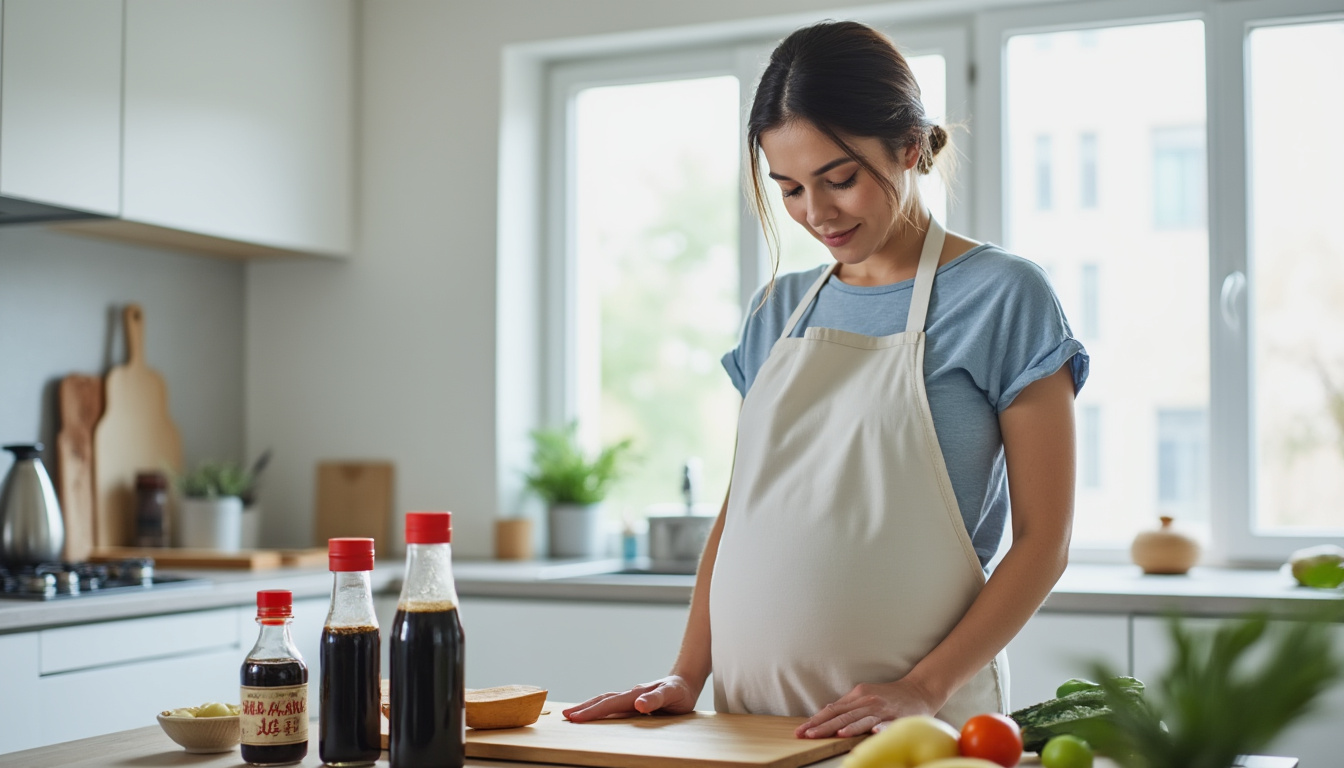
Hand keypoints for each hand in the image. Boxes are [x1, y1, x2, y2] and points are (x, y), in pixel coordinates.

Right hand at [562, 675, 699, 721]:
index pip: (610, 704)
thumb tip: (638, 704)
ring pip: (606, 702)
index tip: (575, 718)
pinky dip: (600, 709)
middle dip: (584, 708)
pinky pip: (614, 707)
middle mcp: (631, 695)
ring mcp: (631, 699)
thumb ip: (656, 699)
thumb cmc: (681, 690)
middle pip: (603, 701)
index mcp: (636, 694)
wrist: (686, 682)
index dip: (592, 711)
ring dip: (589, 708)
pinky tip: (595, 715)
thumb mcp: (673, 695)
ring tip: (573, 715)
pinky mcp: (634, 703)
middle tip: (566, 716)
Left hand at [795, 678, 940, 738]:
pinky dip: (881, 728)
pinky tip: (874, 733)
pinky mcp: (899, 717)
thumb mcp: (865, 697)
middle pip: (843, 715)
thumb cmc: (888, 696)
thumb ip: (847, 706)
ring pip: (863, 720)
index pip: (832, 710)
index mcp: (857, 696)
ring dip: (850, 727)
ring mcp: (883, 710)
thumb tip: (825, 714)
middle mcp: (868, 702)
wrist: (919, 690)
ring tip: (836, 734)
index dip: (815, 720)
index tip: (801, 731)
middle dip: (823, 726)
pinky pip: (889, 724)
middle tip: (807, 735)